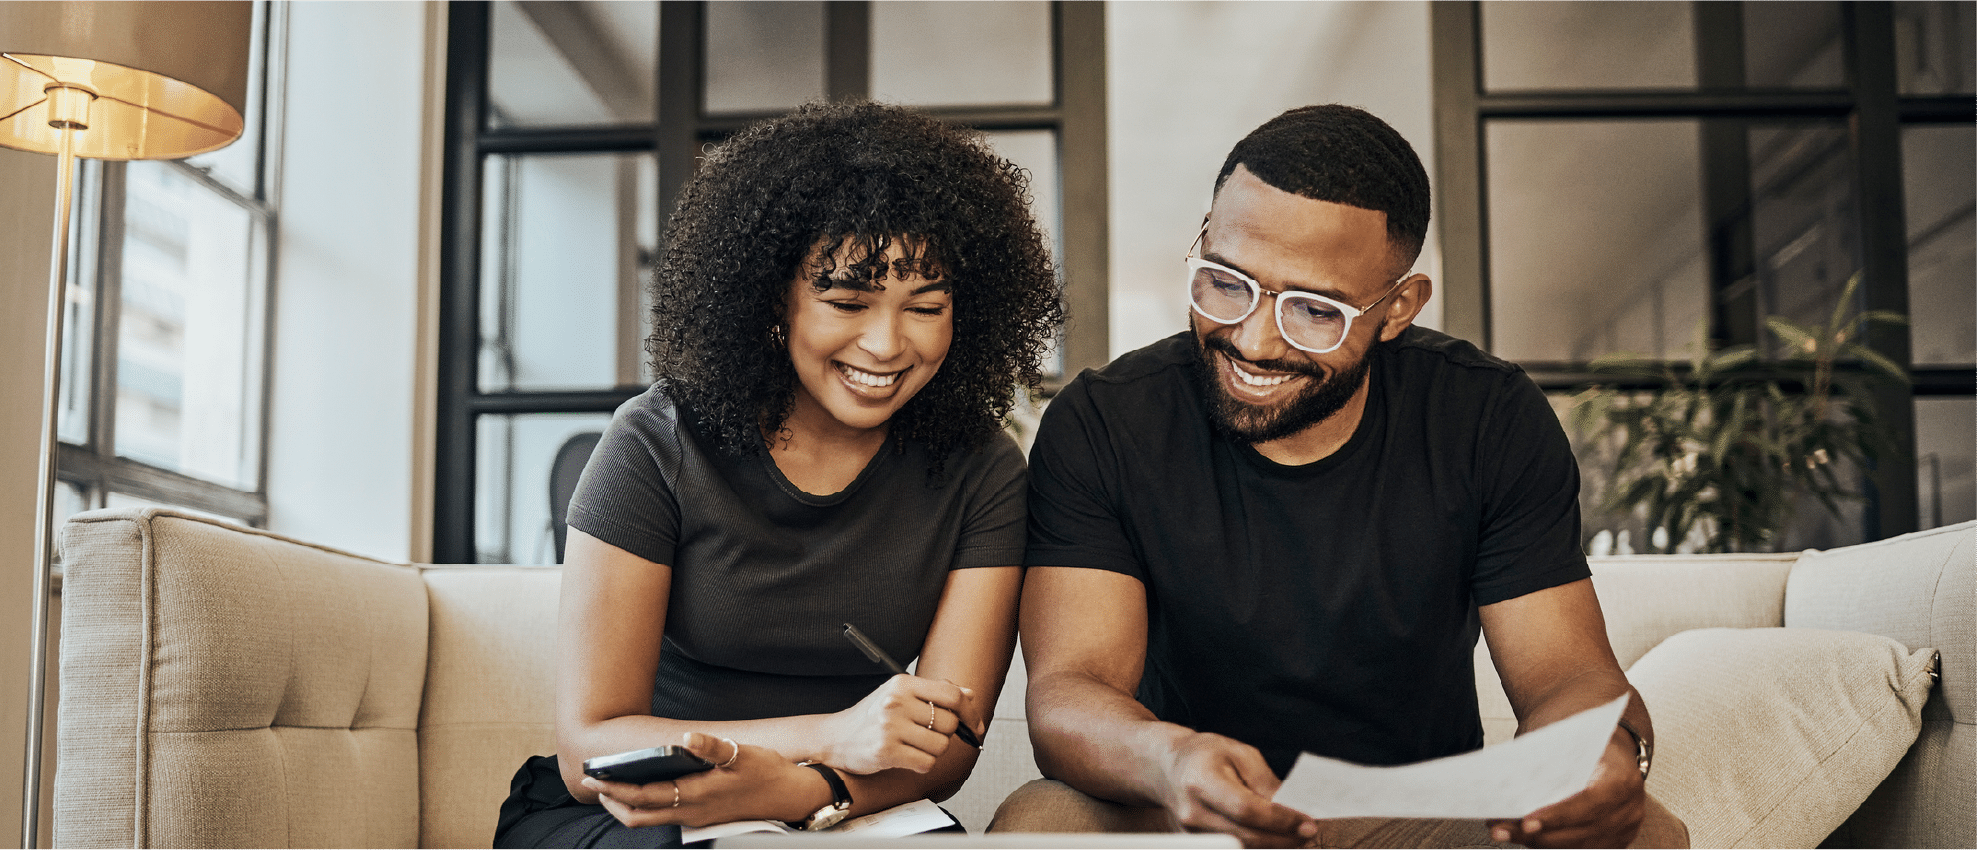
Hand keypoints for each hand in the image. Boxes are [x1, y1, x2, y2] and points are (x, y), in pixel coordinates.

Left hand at [583, 732, 822, 827]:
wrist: (792, 796)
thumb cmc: (767, 773)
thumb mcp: (742, 754)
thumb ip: (712, 746)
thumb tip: (687, 737)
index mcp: (695, 796)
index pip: (643, 798)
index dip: (616, 789)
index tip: (596, 778)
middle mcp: (691, 813)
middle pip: (638, 817)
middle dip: (613, 801)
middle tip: (595, 784)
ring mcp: (697, 818)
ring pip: (651, 819)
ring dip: (628, 805)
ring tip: (614, 786)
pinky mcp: (704, 816)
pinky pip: (665, 816)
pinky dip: (647, 805)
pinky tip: (649, 787)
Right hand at [823, 673, 981, 774]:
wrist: (835, 738)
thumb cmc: (870, 717)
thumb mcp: (900, 695)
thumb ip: (935, 694)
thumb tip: (969, 695)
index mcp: (903, 684)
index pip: (951, 695)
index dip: (970, 712)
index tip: (974, 725)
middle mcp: (896, 702)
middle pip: (949, 723)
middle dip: (944, 734)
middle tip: (925, 736)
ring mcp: (890, 727)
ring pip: (940, 746)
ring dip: (932, 751)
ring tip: (913, 747)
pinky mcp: (885, 751)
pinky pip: (926, 763)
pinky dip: (922, 765)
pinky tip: (907, 758)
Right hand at [1157, 731, 1318, 848]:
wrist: (1166, 768)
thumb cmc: (1204, 755)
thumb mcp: (1239, 753)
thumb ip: (1265, 781)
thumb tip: (1291, 807)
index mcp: (1201, 780)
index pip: (1246, 809)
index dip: (1280, 820)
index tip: (1307, 823)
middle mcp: (1192, 812)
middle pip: (1244, 836)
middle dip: (1283, 838)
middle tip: (1308, 834)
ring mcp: (1190, 833)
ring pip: (1240, 848)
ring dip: (1272, 845)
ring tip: (1294, 835)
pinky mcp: (1194, 844)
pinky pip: (1232, 849)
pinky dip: (1256, 845)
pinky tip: (1272, 837)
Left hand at [1488, 731, 1645, 848]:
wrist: (1607, 743)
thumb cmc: (1582, 738)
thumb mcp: (1565, 737)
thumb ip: (1546, 759)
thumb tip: (1510, 782)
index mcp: (1623, 777)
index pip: (1590, 802)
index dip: (1558, 815)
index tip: (1526, 822)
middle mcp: (1629, 807)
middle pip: (1580, 832)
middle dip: (1537, 834)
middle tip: (1500, 828)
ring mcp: (1624, 827)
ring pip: (1576, 845)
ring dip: (1536, 841)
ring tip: (1503, 831)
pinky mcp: (1614, 839)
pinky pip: (1578, 847)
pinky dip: (1548, 842)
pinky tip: (1523, 834)